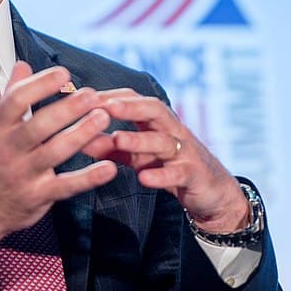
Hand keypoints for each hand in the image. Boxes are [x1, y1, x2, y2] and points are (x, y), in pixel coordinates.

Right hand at [0, 62, 117, 281]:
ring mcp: (23, 174)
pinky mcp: (38, 196)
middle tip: (92, 95)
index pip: (16, 100)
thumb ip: (10, 95)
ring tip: (103, 118)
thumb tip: (23, 65)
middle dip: (67, 108)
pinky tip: (109, 167)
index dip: (40, 85)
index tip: (63, 74)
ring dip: (82, 134)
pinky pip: (66, 186)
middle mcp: (8, 150)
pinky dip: (89, 177)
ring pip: (55, 152)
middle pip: (39, 125)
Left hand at [85, 90, 249, 233]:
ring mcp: (185, 152)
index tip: (86, 96)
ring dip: (139, 139)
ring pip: (164, 140)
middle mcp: (172, 131)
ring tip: (118, 139)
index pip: (135, 99)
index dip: (112, 96)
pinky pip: (178, 172)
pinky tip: (144, 178)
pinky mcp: (194, 174)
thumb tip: (79, 138)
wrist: (211, 193)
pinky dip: (161, 175)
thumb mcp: (138, 156)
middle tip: (106, 106)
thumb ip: (111, 147)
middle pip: (154, 110)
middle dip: (130, 106)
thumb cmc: (170, 167)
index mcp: (157, 123)